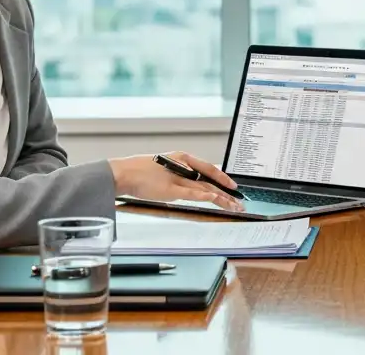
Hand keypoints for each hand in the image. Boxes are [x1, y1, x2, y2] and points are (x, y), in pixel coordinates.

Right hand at [112, 152, 245, 212]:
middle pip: (211, 180)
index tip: (233, 186)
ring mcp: (178, 177)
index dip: (223, 177)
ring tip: (233, 207)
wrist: (125, 173)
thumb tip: (191, 184)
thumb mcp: (165, 169)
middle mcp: (184, 165)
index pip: (209, 168)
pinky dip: (206, 196)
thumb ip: (178, 175)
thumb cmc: (141, 171)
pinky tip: (216, 200)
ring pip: (206, 188)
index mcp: (183, 158)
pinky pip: (193, 193)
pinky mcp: (171, 189)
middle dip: (227, 192)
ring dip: (222, 198)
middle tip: (239, 202)